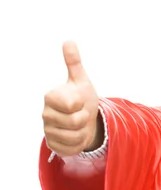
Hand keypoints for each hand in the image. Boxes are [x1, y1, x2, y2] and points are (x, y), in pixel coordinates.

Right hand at [43, 41, 99, 156]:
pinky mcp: (53, 145)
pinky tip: (77, 136)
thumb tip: (68, 41)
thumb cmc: (82, 98)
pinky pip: (72, 148)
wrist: (86, 120)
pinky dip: (80, 143)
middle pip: (75, 121)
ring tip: (80, 125)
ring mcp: (48, 131)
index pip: (71, 104)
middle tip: (82, 114)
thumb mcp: (81, 80)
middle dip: (85, 118)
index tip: (79, 101)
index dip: (82, 103)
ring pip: (74, 136)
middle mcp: (45, 114)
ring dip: (84, 131)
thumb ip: (74, 63)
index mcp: (50, 97)